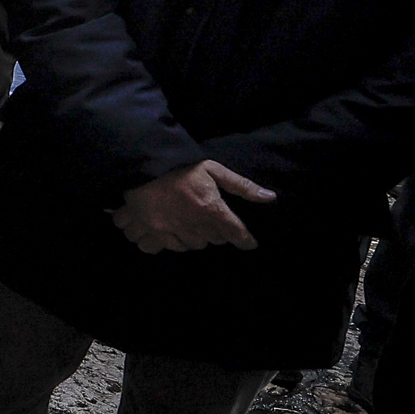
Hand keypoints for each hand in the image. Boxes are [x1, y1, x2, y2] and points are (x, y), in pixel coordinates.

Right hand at [111, 160, 276, 252]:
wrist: (143, 165)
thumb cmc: (181, 167)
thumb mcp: (213, 169)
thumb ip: (241, 185)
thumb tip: (271, 197)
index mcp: (210, 209)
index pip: (236, 233)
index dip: (245, 240)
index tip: (249, 243)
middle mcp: (193, 224)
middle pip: (213, 240)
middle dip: (216, 233)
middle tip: (211, 221)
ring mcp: (170, 230)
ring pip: (191, 246)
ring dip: (194, 238)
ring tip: (191, 226)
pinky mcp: (151, 231)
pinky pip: (162, 247)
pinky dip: (168, 243)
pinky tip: (169, 234)